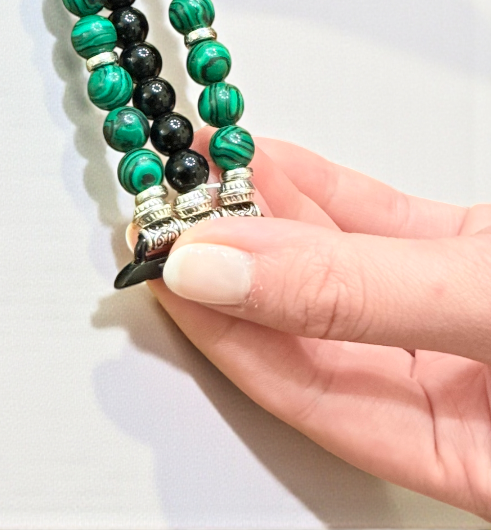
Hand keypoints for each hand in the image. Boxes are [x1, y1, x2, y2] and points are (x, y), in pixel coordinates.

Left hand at [152, 136, 490, 518]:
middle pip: (312, 328)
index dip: (223, 325)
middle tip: (170, 205)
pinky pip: (382, 228)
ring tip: (201, 166)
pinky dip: (323, 192)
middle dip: (234, 257)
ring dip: (266, 211)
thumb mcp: (486, 309)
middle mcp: (456, 392)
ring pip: (340, 267)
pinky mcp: (476, 259)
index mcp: (466, 458)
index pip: (306, 395)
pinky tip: (270, 164)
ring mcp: (462, 321)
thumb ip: (353, 296)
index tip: (163, 264)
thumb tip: (221, 270)